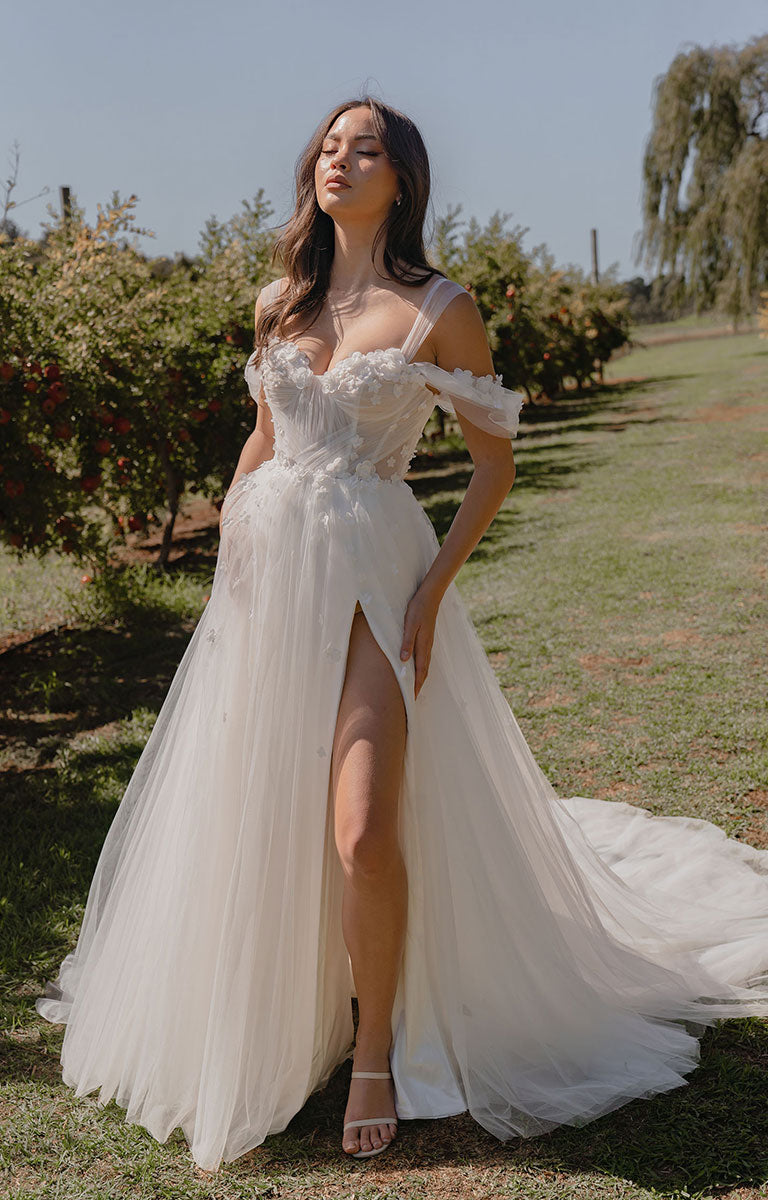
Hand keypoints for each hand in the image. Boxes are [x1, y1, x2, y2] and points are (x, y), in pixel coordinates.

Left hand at [400, 583, 440, 698]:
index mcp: (423, 645)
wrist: (430, 595)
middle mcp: (427, 646)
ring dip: (420, 677)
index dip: (416, 686)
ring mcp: (428, 642)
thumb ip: (407, 642)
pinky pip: (424, 657)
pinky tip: (415, 667)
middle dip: (418, 685)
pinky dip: (420, 667)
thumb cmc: (418, 608)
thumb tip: (403, 660)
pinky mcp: (426, 637)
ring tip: (414, 687)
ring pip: (424, 665)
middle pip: (424, 671)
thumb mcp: (409, 624)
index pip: (420, 671)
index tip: (412, 699)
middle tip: (412, 698)